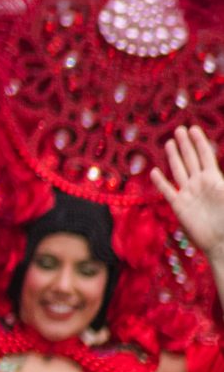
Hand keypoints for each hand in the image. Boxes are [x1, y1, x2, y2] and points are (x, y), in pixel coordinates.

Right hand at [152, 125, 223, 257]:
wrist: (221, 242)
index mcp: (214, 180)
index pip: (206, 156)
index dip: (200, 142)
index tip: (194, 129)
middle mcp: (200, 184)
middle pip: (191, 160)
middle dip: (185, 144)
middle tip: (179, 129)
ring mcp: (189, 194)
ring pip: (179, 171)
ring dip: (174, 157)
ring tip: (169, 143)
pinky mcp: (179, 206)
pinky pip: (168, 191)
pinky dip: (161, 182)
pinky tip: (155, 172)